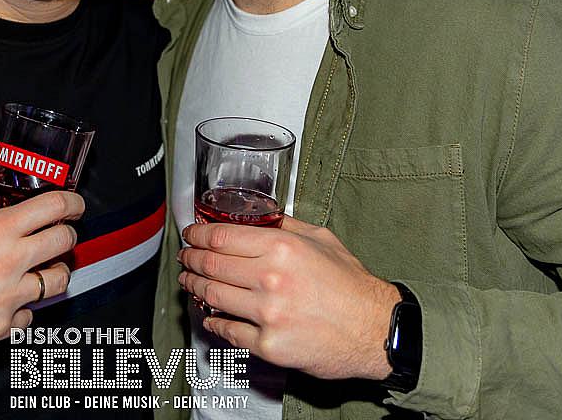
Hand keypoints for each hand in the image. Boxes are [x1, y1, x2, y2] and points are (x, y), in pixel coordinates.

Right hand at [0, 180, 81, 356]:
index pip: (54, 208)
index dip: (71, 203)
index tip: (73, 205)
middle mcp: (7, 264)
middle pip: (65, 242)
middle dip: (66, 234)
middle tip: (58, 233)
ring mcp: (7, 300)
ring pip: (58, 281)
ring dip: (54, 271)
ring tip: (39, 267)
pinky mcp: (0, 329)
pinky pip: (31, 315)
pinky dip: (25, 306)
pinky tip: (8, 298)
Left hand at [179, 215, 398, 380]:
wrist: (375, 330)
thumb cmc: (352, 285)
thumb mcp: (322, 239)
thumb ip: (287, 225)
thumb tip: (261, 216)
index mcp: (282, 247)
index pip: (222, 237)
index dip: (198, 235)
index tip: (191, 235)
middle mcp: (270, 278)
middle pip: (211, 265)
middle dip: (191, 259)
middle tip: (185, 258)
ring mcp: (267, 314)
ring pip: (213, 296)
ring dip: (195, 288)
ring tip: (190, 283)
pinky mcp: (269, 345)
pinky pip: (228, 331)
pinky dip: (213, 322)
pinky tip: (210, 316)